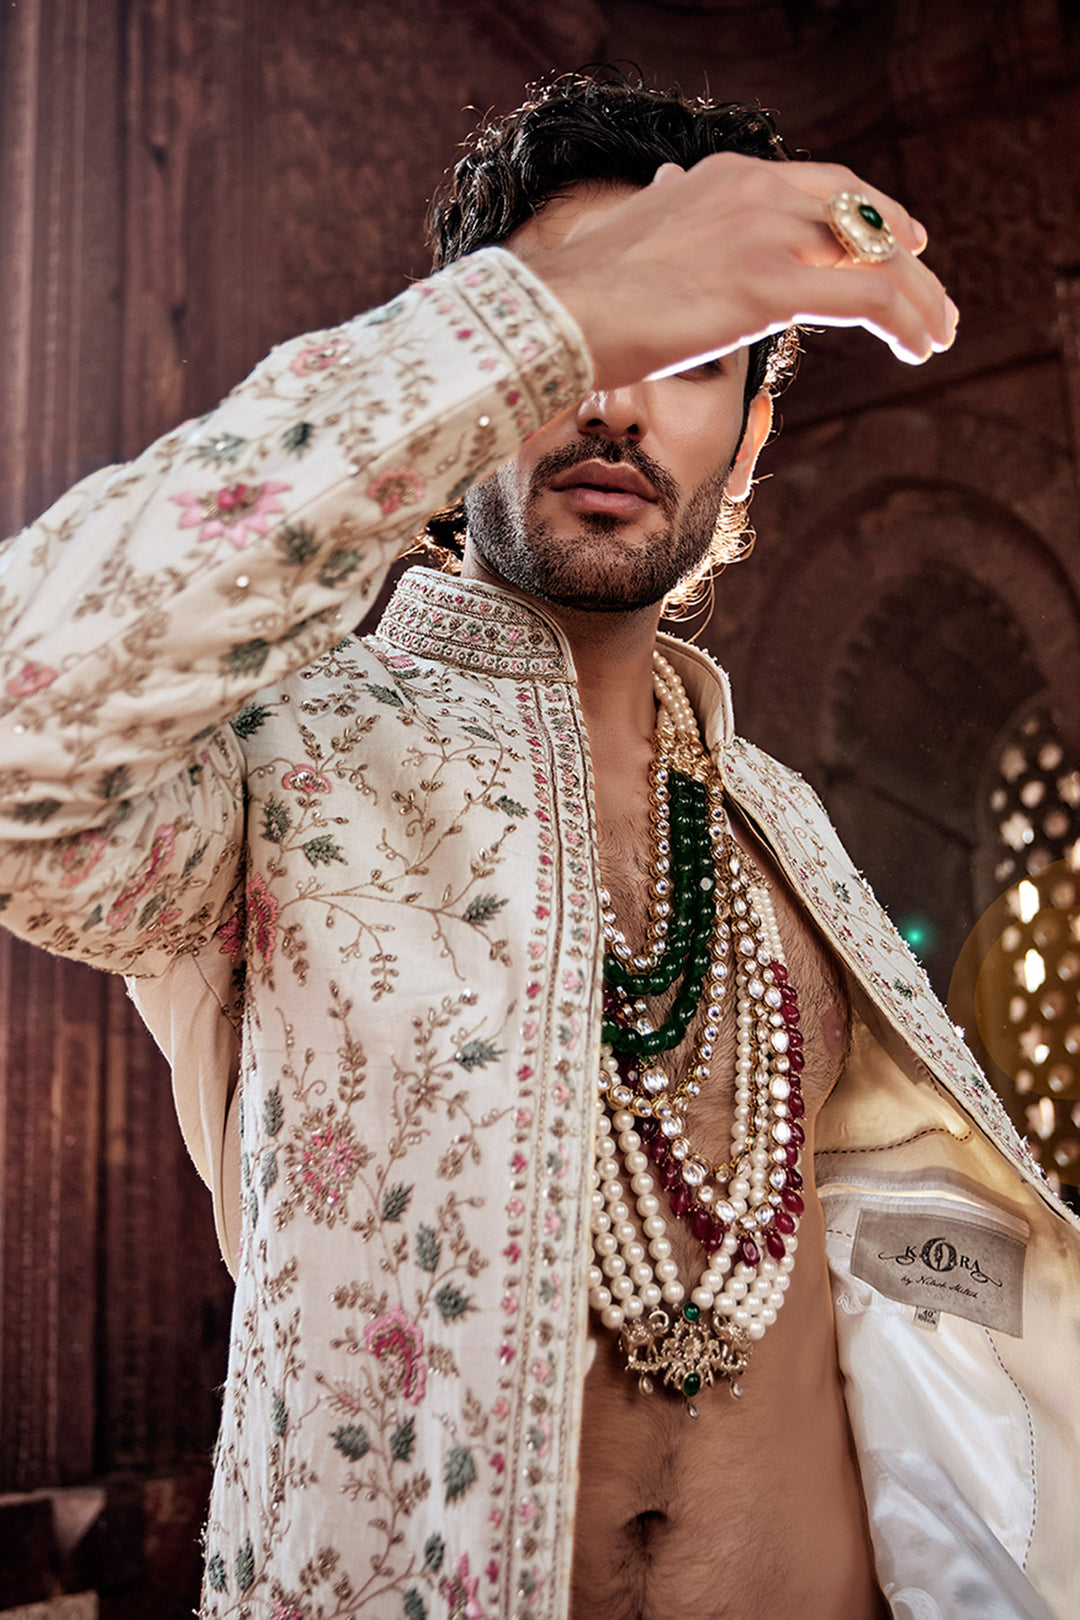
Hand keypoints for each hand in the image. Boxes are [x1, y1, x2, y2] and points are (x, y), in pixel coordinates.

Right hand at [516, 155, 957, 390]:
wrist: (557, 312)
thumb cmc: (584, 290)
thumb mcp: (636, 231)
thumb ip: (672, 211)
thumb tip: (669, 190)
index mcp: (727, 176)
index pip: (823, 185)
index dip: (872, 212)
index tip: (899, 241)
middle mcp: (757, 190)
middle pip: (863, 216)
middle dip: (907, 256)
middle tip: (931, 296)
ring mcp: (767, 233)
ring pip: (877, 255)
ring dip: (919, 297)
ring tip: (936, 335)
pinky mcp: (771, 286)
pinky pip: (867, 294)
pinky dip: (906, 317)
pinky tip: (919, 346)